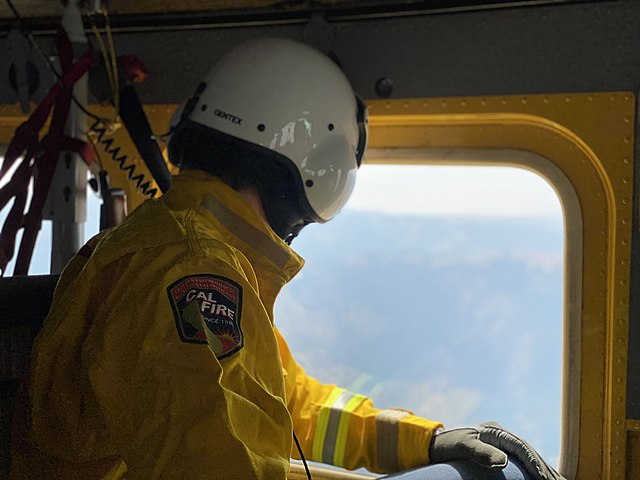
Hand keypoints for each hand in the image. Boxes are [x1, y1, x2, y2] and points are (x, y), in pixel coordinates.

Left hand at [429, 422, 565, 479]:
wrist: (435, 444)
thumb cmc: (447, 445)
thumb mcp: (462, 447)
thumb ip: (481, 452)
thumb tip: (502, 462)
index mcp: (496, 431)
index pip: (523, 448)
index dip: (536, 464)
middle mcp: (502, 435)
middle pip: (530, 453)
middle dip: (546, 470)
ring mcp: (501, 443)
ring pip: (529, 458)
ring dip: (544, 471)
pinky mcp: (499, 452)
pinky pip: (522, 463)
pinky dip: (534, 471)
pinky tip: (544, 479)